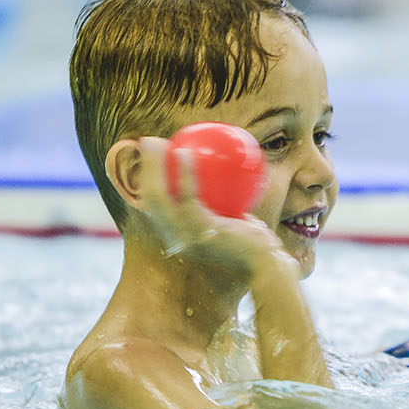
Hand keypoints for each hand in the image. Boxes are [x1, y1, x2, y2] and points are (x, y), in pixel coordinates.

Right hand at [129, 136, 289, 278]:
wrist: (265, 266)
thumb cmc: (255, 244)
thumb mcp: (234, 221)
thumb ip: (222, 202)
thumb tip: (223, 172)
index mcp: (178, 235)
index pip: (153, 206)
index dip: (146, 180)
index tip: (152, 155)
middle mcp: (174, 238)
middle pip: (148, 198)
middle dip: (143, 168)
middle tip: (148, 141)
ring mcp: (184, 236)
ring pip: (157, 196)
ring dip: (153, 166)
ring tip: (159, 141)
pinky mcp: (199, 231)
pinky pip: (187, 195)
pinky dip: (183, 173)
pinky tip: (186, 152)